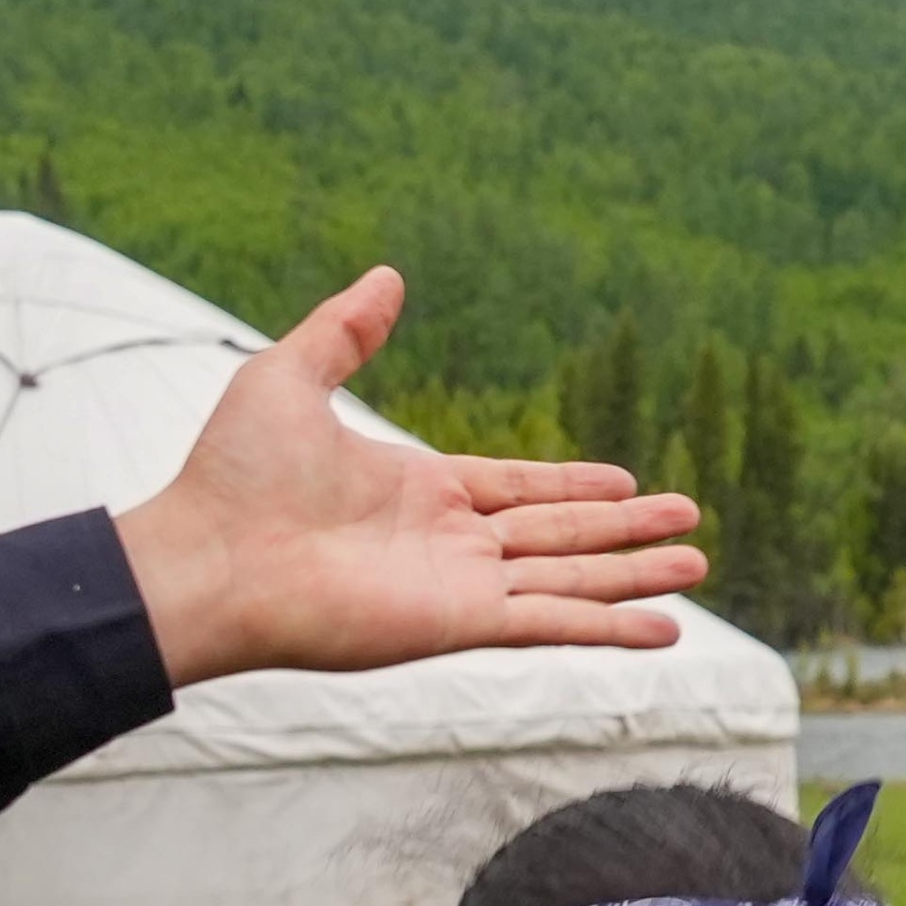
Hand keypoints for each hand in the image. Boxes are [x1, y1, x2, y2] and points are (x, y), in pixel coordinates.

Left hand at [106, 268, 713, 686]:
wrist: (207, 557)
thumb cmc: (232, 476)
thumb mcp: (289, 377)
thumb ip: (345, 332)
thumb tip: (386, 276)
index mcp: (419, 492)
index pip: (518, 490)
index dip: (574, 487)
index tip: (626, 482)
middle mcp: (449, 544)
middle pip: (561, 535)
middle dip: (627, 531)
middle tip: (688, 521)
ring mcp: (460, 587)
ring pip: (570, 579)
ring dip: (635, 574)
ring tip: (698, 566)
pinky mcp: (461, 624)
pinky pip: (552, 623)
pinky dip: (610, 628)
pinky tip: (664, 629)